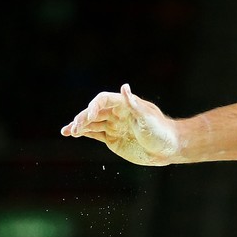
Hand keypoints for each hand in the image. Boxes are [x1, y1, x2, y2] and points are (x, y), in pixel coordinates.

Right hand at [61, 84, 180, 165]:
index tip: (90, 115)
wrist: (169, 149)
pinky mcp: (112, 138)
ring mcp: (113, 126)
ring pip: (91, 123)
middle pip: (94, 112)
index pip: (103, 100)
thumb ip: (133, 104)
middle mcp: (117, 113)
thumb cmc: (161, 131)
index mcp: (125, 104)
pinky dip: (83, 133)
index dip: (94, 106)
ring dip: (78, 126)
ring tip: (67, 131)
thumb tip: (124, 86)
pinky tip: (71, 133)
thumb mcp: (148, 118)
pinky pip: (94, 134)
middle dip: (83, 118)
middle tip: (75, 127)